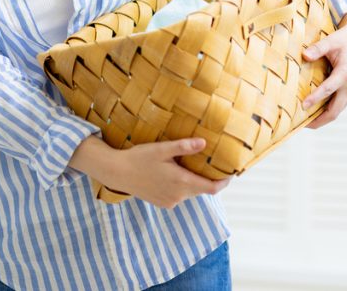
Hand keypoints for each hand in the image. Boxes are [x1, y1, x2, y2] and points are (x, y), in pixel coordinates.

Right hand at [70, 136, 231, 208]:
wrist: (117, 173)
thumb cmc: (139, 158)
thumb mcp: (161, 149)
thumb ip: (183, 147)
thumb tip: (204, 143)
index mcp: (181, 182)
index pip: (212, 188)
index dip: (223, 182)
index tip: (229, 173)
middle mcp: (178, 196)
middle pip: (201, 189)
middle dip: (206, 178)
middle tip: (207, 163)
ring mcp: (170, 201)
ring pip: (189, 192)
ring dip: (191, 181)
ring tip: (185, 166)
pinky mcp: (163, 204)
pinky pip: (178, 196)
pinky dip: (180, 187)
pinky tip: (170, 175)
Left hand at [300, 8, 346, 129]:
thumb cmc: (345, 40)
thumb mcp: (332, 40)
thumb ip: (318, 48)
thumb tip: (304, 55)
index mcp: (346, 73)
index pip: (329, 90)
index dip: (315, 98)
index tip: (302, 106)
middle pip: (335, 110)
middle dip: (318, 120)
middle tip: (300, 125)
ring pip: (337, 111)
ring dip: (322, 119)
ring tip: (303, 124)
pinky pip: (338, 106)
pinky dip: (326, 112)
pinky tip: (312, 114)